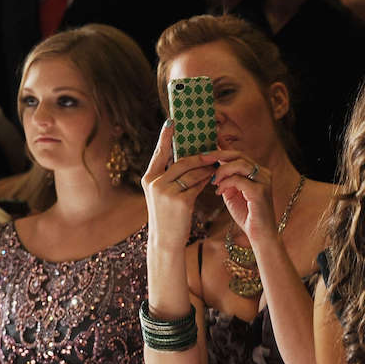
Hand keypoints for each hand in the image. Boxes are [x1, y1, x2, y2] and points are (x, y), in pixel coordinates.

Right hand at [142, 121, 215, 249]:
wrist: (166, 241)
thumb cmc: (168, 217)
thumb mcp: (165, 195)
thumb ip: (173, 177)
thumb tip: (193, 160)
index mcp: (148, 178)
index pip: (159, 153)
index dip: (166, 137)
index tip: (172, 122)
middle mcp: (155, 182)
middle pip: (180, 161)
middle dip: (198, 156)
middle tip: (211, 150)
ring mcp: (166, 191)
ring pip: (191, 172)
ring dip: (206, 168)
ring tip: (216, 164)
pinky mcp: (180, 201)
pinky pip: (197, 185)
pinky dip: (206, 179)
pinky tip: (213, 177)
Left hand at [203, 149, 279, 245]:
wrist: (260, 235)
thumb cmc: (247, 215)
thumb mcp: (233, 193)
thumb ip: (226, 178)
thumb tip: (212, 165)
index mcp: (257, 172)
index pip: (238, 154)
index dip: (222, 149)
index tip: (205, 150)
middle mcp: (263, 173)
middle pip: (238, 154)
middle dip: (218, 155)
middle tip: (202, 159)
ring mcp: (263, 181)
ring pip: (239, 164)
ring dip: (222, 170)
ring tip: (212, 180)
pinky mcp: (260, 192)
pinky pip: (238, 180)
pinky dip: (225, 183)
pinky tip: (218, 191)